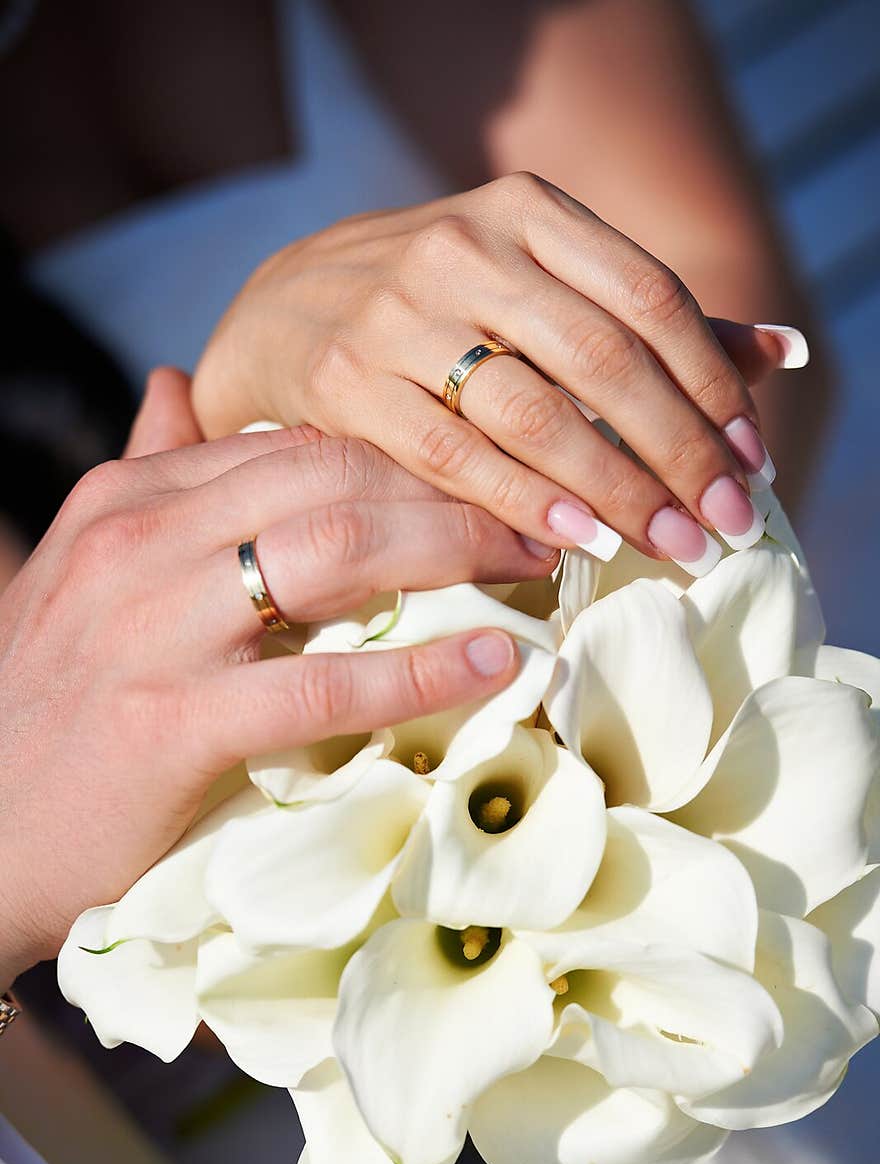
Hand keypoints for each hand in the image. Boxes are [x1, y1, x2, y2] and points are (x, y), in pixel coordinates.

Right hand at [0, 369, 541, 987]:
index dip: (408, 450)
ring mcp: (153, 630)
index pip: (297, 440)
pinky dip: (424, 671)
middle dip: (452, 488)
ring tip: (534, 568)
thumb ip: (145, 474)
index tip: (486, 475)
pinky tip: (495, 662)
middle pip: (333, 476)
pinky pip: (324, 682)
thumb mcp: (81, 569)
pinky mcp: (171, 724)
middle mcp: (139, 542)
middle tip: (539, 519)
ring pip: (336, 550)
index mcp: (128, 498)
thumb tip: (176, 380)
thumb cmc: (50, 708)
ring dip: (456, 550)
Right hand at [194, 174, 798, 572]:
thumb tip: (778, 352)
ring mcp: (396, 311)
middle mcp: (462, 246)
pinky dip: (520, 502)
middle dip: (677, 451)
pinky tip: (571, 541)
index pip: (649, 295)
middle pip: (603, 357)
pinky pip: (450, 455)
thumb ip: (643, 315)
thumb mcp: (532, 277)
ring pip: (532, 411)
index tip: (750, 460)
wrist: (276, 312)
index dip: (710, 385)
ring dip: (613, 488)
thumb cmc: (432, 307)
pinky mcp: (343, 380)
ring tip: (667, 544)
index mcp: (524, 209)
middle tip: (725, 523)